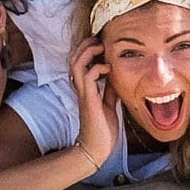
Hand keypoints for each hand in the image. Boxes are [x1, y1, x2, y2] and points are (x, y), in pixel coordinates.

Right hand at [68, 37, 117, 169]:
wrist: (97, 149)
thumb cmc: (103, 129)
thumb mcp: (109, 105)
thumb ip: (110, 91)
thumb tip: (116, 77)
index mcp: (86, 89)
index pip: (80, 62)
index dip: (87, 50)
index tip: (101, 44)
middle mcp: (81, 88)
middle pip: (73, 58)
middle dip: (84, 45)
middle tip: (98, 40)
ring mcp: (83, 93)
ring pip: (76, 64)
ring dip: (87, 52)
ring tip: (100, 47)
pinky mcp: (88, 100)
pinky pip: (88, 76)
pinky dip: (97, 68)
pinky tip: (107, 69)